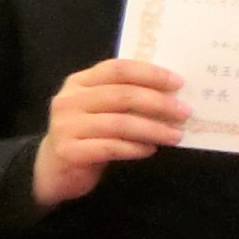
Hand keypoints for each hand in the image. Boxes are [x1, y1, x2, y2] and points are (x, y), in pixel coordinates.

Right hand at [30, 59, 189, 207]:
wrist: (53, 170)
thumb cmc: (87, 134)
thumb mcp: (100, 108)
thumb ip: (125, 95)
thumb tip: (173, 93)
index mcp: (79, 81)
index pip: (118, 69)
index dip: (150, 73)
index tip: (179, 83)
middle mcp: (69, 100)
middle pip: (122, 95)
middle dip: (159, 103)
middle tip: (185, 112)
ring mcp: (66, 126)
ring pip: (120, 123)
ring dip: (153, 129)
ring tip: (176, 136)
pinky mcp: (68, 151)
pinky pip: (110, 147)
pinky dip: (135, 148)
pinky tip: (150, 149)